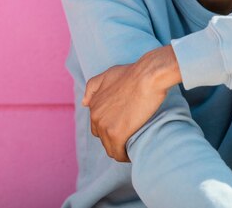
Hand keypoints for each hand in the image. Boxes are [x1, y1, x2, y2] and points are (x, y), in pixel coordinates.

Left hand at [82, 45, 181, 161]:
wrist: (147, 76)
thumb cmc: (132, 74)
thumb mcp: (107, 75)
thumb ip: (93, 87)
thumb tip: (84, 103)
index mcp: (93, 104)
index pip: (98, 125)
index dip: (112, 127)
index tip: (125, 127)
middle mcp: (95, 116)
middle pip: (103, 138)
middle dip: (115, 139)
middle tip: (131, 136)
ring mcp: (104, 126)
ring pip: (110, 148)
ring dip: (121, 149)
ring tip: (133, 146)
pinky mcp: (116, 134)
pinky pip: (118, 154)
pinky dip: (125, 156)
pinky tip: (134, 152)